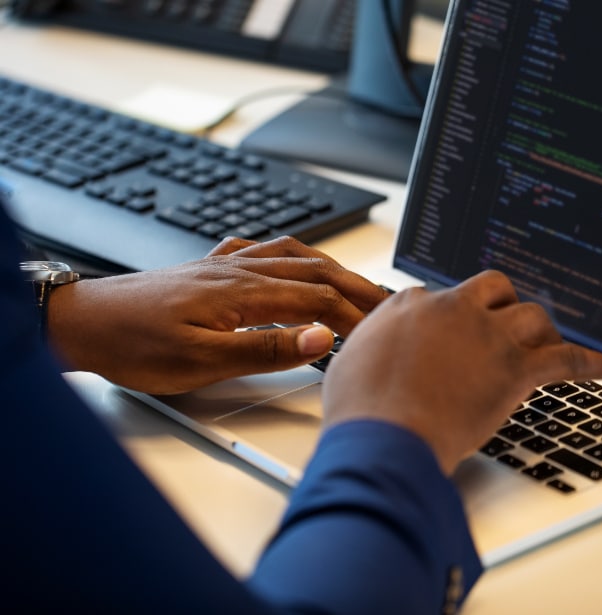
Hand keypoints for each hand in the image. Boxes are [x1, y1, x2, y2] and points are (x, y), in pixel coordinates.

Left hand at [48, 236, 389, 393]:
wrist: (86, 322)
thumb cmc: (136, 344)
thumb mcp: (203, 359)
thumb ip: (266, 347)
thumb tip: (319, 336)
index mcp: (243, 291)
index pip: (316, 299)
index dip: (352, 316)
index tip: (377, 332)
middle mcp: (238, 270)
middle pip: (312, 271)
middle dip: (354, 286)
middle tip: (385, 301)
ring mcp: (223, 265)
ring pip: (290, 255)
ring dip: (327, 267)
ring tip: (351, 279)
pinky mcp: (209, 269)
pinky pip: (259, 250)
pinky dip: (287, 254)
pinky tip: (289, 259)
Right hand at [322, 270, 601, 474]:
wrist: (383, 434)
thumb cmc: (360, 407)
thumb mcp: (349, 363)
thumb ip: (371, 346)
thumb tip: (374, 350)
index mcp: (410, 305)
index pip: (442, 297)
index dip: (452, 317)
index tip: (456, 331)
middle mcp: (451, 309)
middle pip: (492, 288)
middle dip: (500, 304)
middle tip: (502, 326)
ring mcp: (486, 335)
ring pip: (531, 315)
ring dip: (540, 330)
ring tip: (545, 344)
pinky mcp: (514, 368)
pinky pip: (565, 358)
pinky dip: (588, 362)